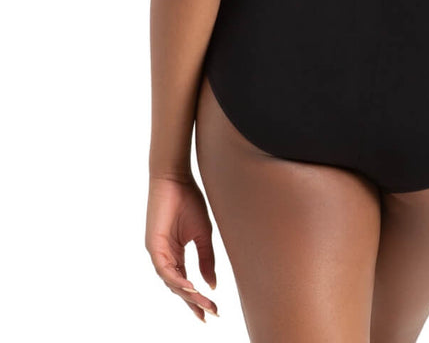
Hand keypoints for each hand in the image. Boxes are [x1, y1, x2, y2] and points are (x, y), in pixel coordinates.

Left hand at [145, 174, 218, 322]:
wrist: (176, 178)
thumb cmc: (189, 200)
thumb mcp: (202, 234)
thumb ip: (206, 259)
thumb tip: (212, 285)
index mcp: (174, 254)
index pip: (185, 282)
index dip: (197, 299)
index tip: (212, 312)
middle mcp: (164, 257)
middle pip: (179, 287)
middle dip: (194, 302)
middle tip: (209, 315)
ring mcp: (157, 252)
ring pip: (171, 282)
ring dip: (188, 294)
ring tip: (203, 303)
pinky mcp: (153, 246)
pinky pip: (165, 269)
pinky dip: (177, 280)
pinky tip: (190, 288)